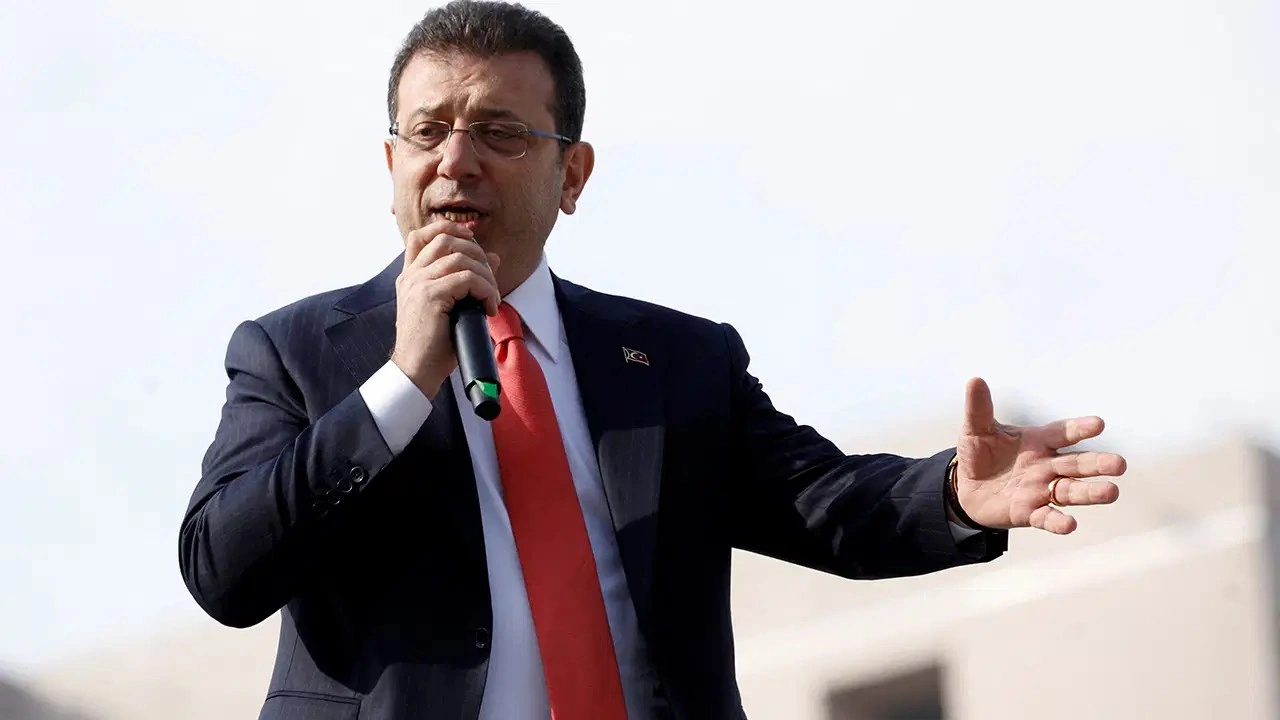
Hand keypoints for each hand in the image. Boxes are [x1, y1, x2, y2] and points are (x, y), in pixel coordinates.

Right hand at [390, 220, 500, 398]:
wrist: (416, 371)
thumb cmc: (433, 346)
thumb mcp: (451, 307)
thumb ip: (466, 280)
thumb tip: (493, 257)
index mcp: (410, 276)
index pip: (422, 235)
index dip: (450, 229)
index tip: (473, 243)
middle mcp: (411, 276)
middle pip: (445, 238)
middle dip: (476, 252)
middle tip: (489, 279)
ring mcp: (418, 283)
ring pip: (461, 257)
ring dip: (486, 275)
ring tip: (491, 298)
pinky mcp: (430, 296)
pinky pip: (467, 279)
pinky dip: (486, 290)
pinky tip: (489, 308)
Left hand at [951, 377, 1124, 534]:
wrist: (967, 488)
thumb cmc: (980, 454)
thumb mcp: (976, 429)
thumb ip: (979, 408)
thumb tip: (975, 380)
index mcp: (1038, 441)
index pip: (1063, 433)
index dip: (1079, 429)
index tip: (1098, 424)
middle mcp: (1046, 466)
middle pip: (1077, 464)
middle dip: (1098, 464)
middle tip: (1120, 464)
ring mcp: (1041, 490)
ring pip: (1071, 491)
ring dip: (1090, 493)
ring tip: (1111, 492)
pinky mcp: (1029, 512)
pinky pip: (1047, 517)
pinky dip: (1058, 521)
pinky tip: (1070, 525)